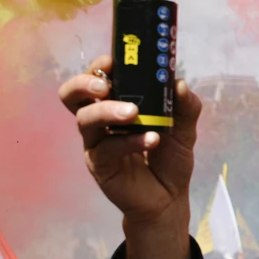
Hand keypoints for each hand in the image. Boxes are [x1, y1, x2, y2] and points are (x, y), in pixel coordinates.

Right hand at [58, 57, 202, 258]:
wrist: (169, 198)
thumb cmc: (169, 159)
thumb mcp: (184, 129)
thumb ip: (185, 106)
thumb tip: (179, 82)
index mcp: (115, 104)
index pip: (96, 78)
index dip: (101, 66)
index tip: (116, 59)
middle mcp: (99, 120)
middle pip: (72, 94)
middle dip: (85, 83)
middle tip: (107, 85)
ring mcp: (96, 143)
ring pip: (85, 119)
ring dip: (108, 110)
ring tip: (134, 113)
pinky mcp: (100, 165)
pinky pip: (106, 148)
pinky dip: (129, 140)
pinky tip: (151, 139)